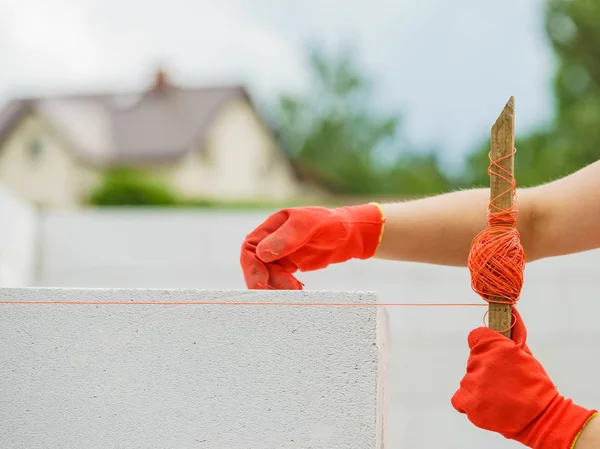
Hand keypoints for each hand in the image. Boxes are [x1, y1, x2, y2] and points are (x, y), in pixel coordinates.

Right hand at [240, 203, 384, 288]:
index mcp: (272, 227)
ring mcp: (280, 255)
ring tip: (294, 292)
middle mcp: (272, 240)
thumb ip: (287, 237)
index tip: (260, 285)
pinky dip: (284, 288)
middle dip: (264, 282)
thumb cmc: (331, 223)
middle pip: (256, 265)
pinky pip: (279, 280)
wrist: (350, 234)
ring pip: (267, 275)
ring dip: (276, 287)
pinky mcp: (289, 267)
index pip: (250, 248)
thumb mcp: (310, 226)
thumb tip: (261, 253)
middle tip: (278, 296)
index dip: (251, 268)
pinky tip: (297, 291)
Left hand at [452, 308, 596, 447]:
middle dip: (485, 369)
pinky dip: (469, 403)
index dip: (485, 345)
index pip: (476, 336)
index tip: (493, 355)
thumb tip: (511, 309)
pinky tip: (486, 405)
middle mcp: (480, 361)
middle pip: (473, 361)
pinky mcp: (468, 402)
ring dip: (479, 387)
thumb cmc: (536, 384)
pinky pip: (460, 399)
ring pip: (468, 380)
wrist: (543, 417)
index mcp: (494, 346)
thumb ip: (513, 334)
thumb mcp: (525, 353)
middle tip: (503, 382)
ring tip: (500, 397)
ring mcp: (472, 382)